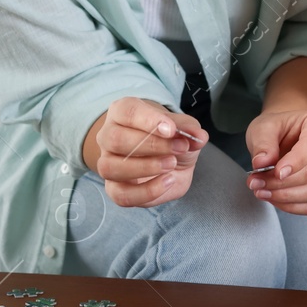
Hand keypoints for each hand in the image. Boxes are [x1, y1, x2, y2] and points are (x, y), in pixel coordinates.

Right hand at [90, 97, 206, 207]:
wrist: (173, 161)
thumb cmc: (171, 138)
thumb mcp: (184, 128)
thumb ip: (189, 130)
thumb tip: (199, 137)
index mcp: (121, 113)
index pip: (126, 112)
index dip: (148, 120)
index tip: (171, 129)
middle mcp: (108, 136)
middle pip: (115, 139)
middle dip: (151, 145)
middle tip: (179, 147)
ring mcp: (108, 163)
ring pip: (110, 167)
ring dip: (144, 167)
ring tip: (171, 164)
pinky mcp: (114, 189)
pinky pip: (120, 194)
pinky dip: (146, 191)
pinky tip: (168, 182)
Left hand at [243, 108, 306, 215]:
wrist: (282, 137)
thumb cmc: (276, 129)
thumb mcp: (263, 127)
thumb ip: (262, 143)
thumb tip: (261, 163)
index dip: (296, 162)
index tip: (276, 173)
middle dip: (283, 182)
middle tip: (257, 182)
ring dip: (285, 197)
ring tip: (261, 191)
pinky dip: (291, 206)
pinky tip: (273, 199)